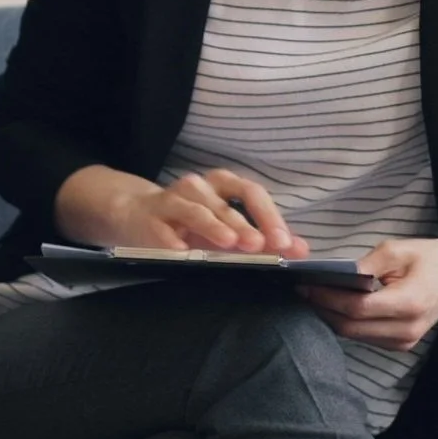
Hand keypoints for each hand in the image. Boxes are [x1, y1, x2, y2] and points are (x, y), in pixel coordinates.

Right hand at [109, 168, 309, 257]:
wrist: (136, 214)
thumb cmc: (190, 224)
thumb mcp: (227, 229)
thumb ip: (264, 238)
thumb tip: (301, 250)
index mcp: (222, 186)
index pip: (251, 193)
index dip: (268, 216)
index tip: (284, 242)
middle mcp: (198, 187)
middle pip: (225, 202)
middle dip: (245, 225)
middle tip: (260, 246)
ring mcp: (171, 200)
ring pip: (195, 209)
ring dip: (213, 226)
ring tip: (229, 243)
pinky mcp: (149, 218)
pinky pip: (161, 227)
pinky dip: (171, 239)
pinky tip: (181, 252)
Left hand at [298, 238, 437, 350]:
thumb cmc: (433, 259)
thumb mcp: (398, 250)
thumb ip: (365, 265)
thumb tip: (334, 275)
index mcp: (409, 304)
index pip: (357, 308)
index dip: (327, 298)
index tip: (305, 285)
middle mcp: (406, 329)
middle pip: (351, 327)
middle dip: (323, 309)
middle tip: (303, 290)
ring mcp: (404, 341)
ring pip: (354, 335)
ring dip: (332, 316)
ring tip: (315, 295)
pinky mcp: (401, 344)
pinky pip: (364, 337)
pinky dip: (346, 322)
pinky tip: (336, 305)